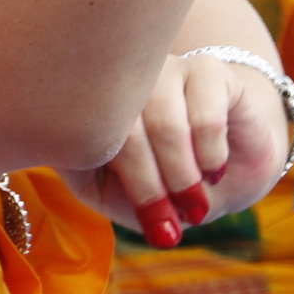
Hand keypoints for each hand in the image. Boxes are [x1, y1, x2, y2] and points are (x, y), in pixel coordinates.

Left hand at [63, 50, 286, 245]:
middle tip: (168, 222)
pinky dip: (210, 157)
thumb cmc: (158, 186)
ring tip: (193, 205)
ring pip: (166, 125)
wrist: (225, 177)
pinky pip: (206, 119)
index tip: (142, 221)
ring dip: (182, 177)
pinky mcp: (208, 70)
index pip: (84, 136)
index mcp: (91, 104)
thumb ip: (87, 177)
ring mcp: (166, 70)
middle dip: (149, 189)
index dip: (117, 186)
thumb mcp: (113, 195)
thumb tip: (67, 158)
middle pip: (126, 134)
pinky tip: (214, 170)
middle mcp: (124, 79)